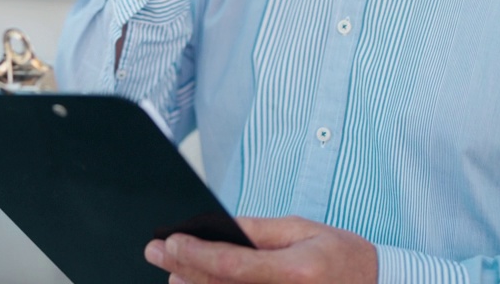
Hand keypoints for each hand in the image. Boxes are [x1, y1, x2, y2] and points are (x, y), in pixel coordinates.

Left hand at [144, 216, 377, 283]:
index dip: (193, 253)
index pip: (229, 263)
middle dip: (182, 270)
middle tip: (156, 253)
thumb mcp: (303, 230)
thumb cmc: (343, 258)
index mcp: (294, 272)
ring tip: (173, 271)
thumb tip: (219, 228)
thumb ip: (258, 231)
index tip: (168, 242)